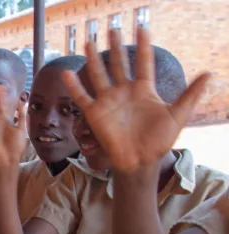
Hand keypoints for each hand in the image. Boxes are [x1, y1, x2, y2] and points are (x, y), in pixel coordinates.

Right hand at [62, 28, 210, 173]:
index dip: (143, 46)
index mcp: (143, 90)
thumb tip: (209, 74)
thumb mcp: (179, 115)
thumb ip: (191, 94)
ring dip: (94, 59)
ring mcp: (108, 102)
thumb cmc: (159, 141)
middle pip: (118, 64)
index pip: (143, 63)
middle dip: (115, 47)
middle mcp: (124, 92)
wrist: (140, 160)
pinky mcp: (95, 113)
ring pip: (99, 75)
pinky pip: (82, 97)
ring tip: (89, 42)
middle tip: (112, 29)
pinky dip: (74, 86)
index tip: (142, 29)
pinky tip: (67, 73)